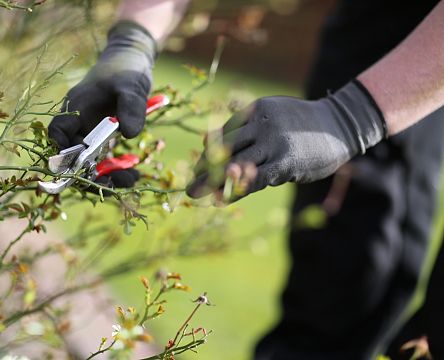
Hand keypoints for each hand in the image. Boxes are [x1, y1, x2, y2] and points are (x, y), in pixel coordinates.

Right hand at [48, 21, 155, 187]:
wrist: (133, 60)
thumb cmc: (127, 68)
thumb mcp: (131, 85)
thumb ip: (130, 106)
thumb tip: (129, 134)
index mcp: (76, 108)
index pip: (58, 133)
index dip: (63, 152)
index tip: (81, 166)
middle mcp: (79, 123)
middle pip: (74, 156)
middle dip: (91, 174)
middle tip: (115, 183)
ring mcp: (91, 132)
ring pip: (90, 163)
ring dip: (107, 176)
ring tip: (131, 179)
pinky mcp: (105, 138)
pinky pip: (105, 160)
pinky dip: (117, 169)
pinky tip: (135, 173)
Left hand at [186, 80, 386, 200]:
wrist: (340, 125)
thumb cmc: (303, 124)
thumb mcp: (273, 115)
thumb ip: (246, 127)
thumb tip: (209, 141)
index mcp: (256, 110)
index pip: (224, 133)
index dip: (208, 152)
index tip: (197, 167)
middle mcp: (262, 124)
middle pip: (225, 148)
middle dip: (204, 168)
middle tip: (188, 185)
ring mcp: (274, 142)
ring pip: (235, 165)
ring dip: (212, 182)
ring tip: (194, 194)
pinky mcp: (285, 162)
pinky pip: (254, 180)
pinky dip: (234, 191)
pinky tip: (220, 200)